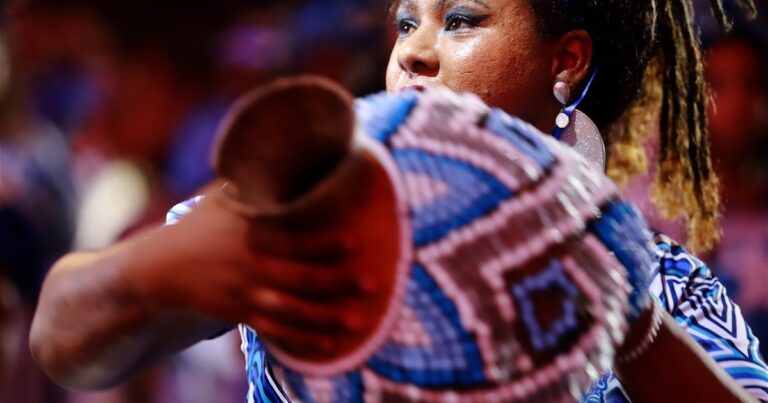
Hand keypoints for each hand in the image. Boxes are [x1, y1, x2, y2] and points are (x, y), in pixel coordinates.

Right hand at [127, 153, 399, 361]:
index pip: (295, 241)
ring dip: (327, 320)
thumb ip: (258, 181)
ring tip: (359, 322)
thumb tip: (293, 149)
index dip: (326, 245)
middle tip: (374, 284)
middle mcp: (252, 267)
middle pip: (302, 280)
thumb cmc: (202, 223)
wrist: (162, 266)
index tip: (356, 242)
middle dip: (339, 284)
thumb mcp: (225, 195)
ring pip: (294, 313)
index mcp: (252, 234)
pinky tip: (328, 347)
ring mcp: (246, 294)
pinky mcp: (242, 315)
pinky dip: (302, 342)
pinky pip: (277, 333)